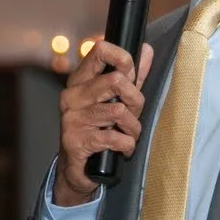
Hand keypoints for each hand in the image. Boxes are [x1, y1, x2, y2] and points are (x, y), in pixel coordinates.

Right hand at [53, 41, 155, 206]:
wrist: (76, 169)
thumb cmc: (98, 130)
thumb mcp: (115, 100)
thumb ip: (132, 77)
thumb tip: (147, 50)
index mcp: (80, 81)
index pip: (100, 50)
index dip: (123, 58)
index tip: (131, 75)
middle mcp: (72, 96)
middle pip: (117, 80)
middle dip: (135, 101)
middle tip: (134, 114)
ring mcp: (72, 118)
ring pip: (119, 111)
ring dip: (133, 128)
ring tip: (129, 135)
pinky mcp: (76, 141)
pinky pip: (115, 137)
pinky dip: (126, 145)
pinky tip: (122, 149)